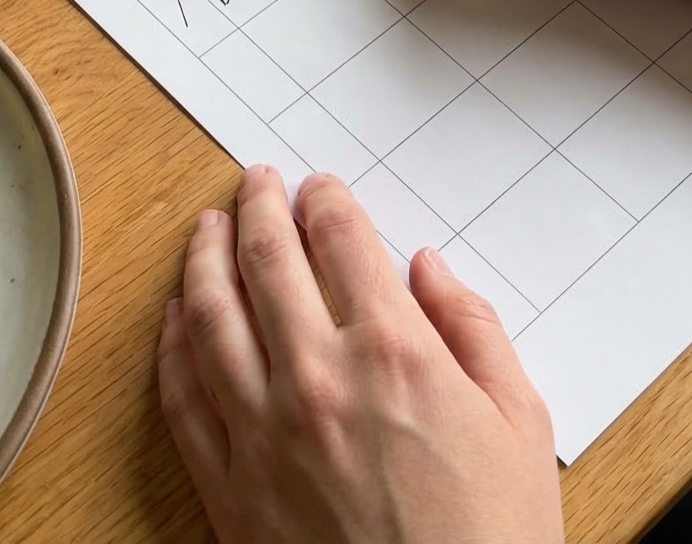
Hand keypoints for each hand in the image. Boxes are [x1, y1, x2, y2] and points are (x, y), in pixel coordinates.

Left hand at [157, 166, 562, 543]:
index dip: (326, 199)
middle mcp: (318, 379)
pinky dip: (172, 346)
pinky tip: (175, 318)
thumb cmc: (491, 538)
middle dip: (257, 206)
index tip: (319, 187)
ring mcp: (264, 433)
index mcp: (395, 353)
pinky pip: (183, 398)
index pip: (342, 239)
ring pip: (210, 316)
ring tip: (206, 229)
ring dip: (203, 259)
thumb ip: (473, 329)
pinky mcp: (230, 488)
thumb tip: (428, 267)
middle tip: (254, 182)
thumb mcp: (520, 423)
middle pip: (267, 261)